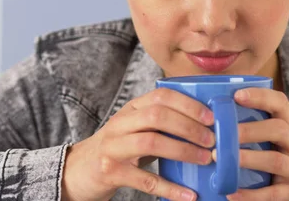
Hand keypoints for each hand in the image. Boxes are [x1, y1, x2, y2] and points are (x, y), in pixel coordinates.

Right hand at [61, 88, 215, 200]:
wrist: (77, 170)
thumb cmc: (118, 148)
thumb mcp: (136, 128)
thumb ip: (162, 123)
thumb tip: (205, 126)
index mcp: (131, 109)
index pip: (161, 96)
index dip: (188, 104)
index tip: (210, 118)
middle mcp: (120, 123)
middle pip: (157, 116)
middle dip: (188, 127)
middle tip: (211, 140)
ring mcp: (113, 147)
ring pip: (150, 142)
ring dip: (182, 150)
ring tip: (204, 159)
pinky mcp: (110, 172)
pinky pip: (144, 180)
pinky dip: (169, 188)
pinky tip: (187, 195)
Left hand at [214, 88, 288, 200]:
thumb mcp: (287, 136)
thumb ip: (262, 124)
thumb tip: (220, 114)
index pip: (280, 103)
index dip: (260, 97)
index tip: (237, 95)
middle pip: (278, 130)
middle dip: (250, 130)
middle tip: (224, 132)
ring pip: (275, 161)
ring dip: (248, 158)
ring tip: (221, 157)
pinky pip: (270, 194)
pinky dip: (249, 194)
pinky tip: (230, 191)